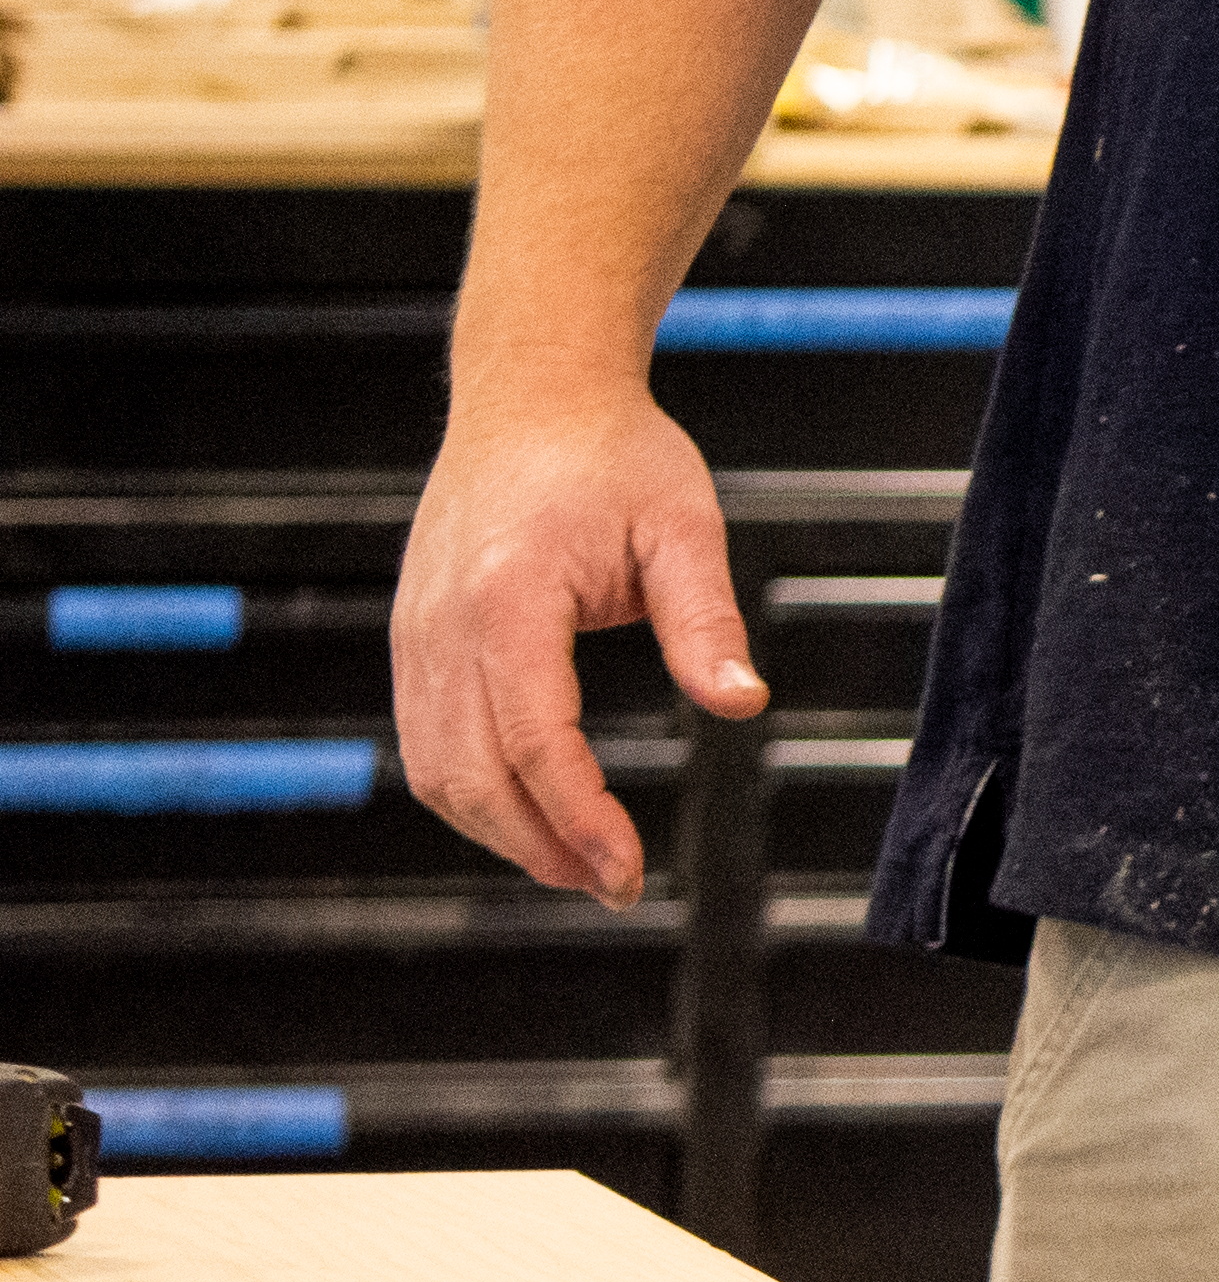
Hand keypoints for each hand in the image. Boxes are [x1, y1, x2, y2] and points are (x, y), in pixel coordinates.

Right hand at [393, 382, 766, 905]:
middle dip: (538, 846)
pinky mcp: (410, 639)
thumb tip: (744, 704)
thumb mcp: (684, 525)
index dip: (578, 819)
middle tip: (613, 885)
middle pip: (470, 775)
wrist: (531, 396)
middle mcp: (442, 625)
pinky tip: (531, 813)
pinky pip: (425, 740)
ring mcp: (414, 634)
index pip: (533, 741)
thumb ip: (707, 619)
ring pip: (434, 770)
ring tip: (578, 864)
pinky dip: (471, 792)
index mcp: (509, 597)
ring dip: (500, 832)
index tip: (626, 872)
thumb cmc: (615, 456)